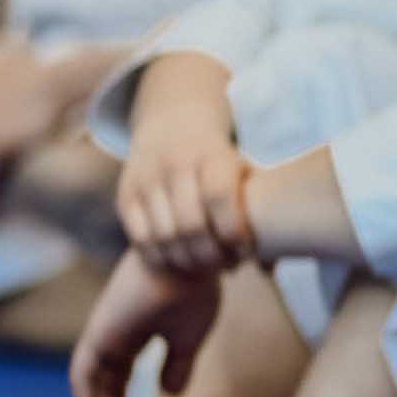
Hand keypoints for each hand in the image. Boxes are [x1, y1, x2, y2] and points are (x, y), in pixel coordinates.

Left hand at [69, 250, 224, 396]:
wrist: (192, 258)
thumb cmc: (195, 288)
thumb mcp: (190, 336)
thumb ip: (178, 364)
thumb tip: (170, 395)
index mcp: (132, 334)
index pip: (119, 380)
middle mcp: (111, 335)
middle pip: (103, 388)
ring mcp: (102, 334)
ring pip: (91, 389)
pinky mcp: (99, 335)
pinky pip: (84, 380)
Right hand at [118, 114, 253, 277]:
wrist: (172, 126)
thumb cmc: (222, 164)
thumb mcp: (245, 173)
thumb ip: (260, 216)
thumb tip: (270, 270)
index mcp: (212, 156)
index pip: (219, 197)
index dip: (233, 232)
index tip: (245, 251)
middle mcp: (176, 165)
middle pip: (191, 225)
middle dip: (213, 257)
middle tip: (228, 266)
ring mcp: (146, 180)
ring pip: (165, 238)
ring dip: (189, 263)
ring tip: (208, 268)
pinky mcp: (126, 197)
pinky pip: (141, 240)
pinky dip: (162, 260)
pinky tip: (182, 262)